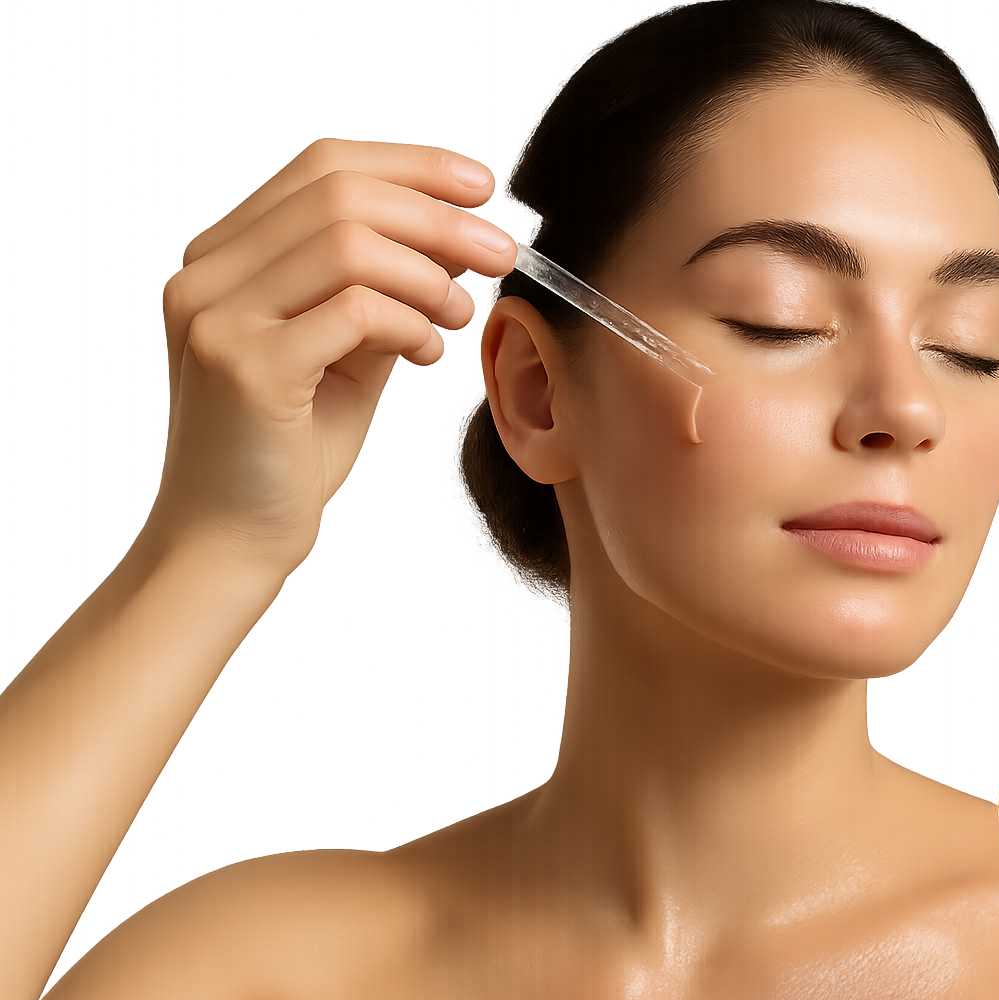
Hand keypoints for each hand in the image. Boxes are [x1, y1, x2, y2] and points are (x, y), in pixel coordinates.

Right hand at [148, 139, 518, 570]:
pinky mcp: (246, 367)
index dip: (410, 166)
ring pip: (348, 244)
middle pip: (338, 194)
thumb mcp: (344, 350)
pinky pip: (355, 312)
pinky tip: (427, 353)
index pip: (320, 167)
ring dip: (427, 275)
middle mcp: (204, 275)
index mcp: (222, 256)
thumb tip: (458, 235)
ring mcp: (217, 318)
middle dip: (437, 217)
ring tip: (459, 315)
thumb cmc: (293, 447)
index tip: (479, 186)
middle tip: (501, 250)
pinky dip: (410, 324)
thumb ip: (381, 289)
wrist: (234, 539)